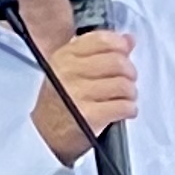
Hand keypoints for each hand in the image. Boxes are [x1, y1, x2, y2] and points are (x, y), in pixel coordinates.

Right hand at [30, 26, 135, 163]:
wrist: (44, 135)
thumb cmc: (59, 102)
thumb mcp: (70, 70)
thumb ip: (99, 52)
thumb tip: (129, 40)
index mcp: (64, 57)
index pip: (102, 40)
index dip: (120, 45)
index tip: (125, 53)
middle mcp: (69, 73)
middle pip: (117, 62)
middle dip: (129, 72)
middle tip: (127, 80)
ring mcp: (79, 94)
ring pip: (124, 84)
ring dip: (130, 93)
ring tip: (124, 97)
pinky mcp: (90, 115)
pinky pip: (124, 106)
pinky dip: (129, 109)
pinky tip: (124, 110)